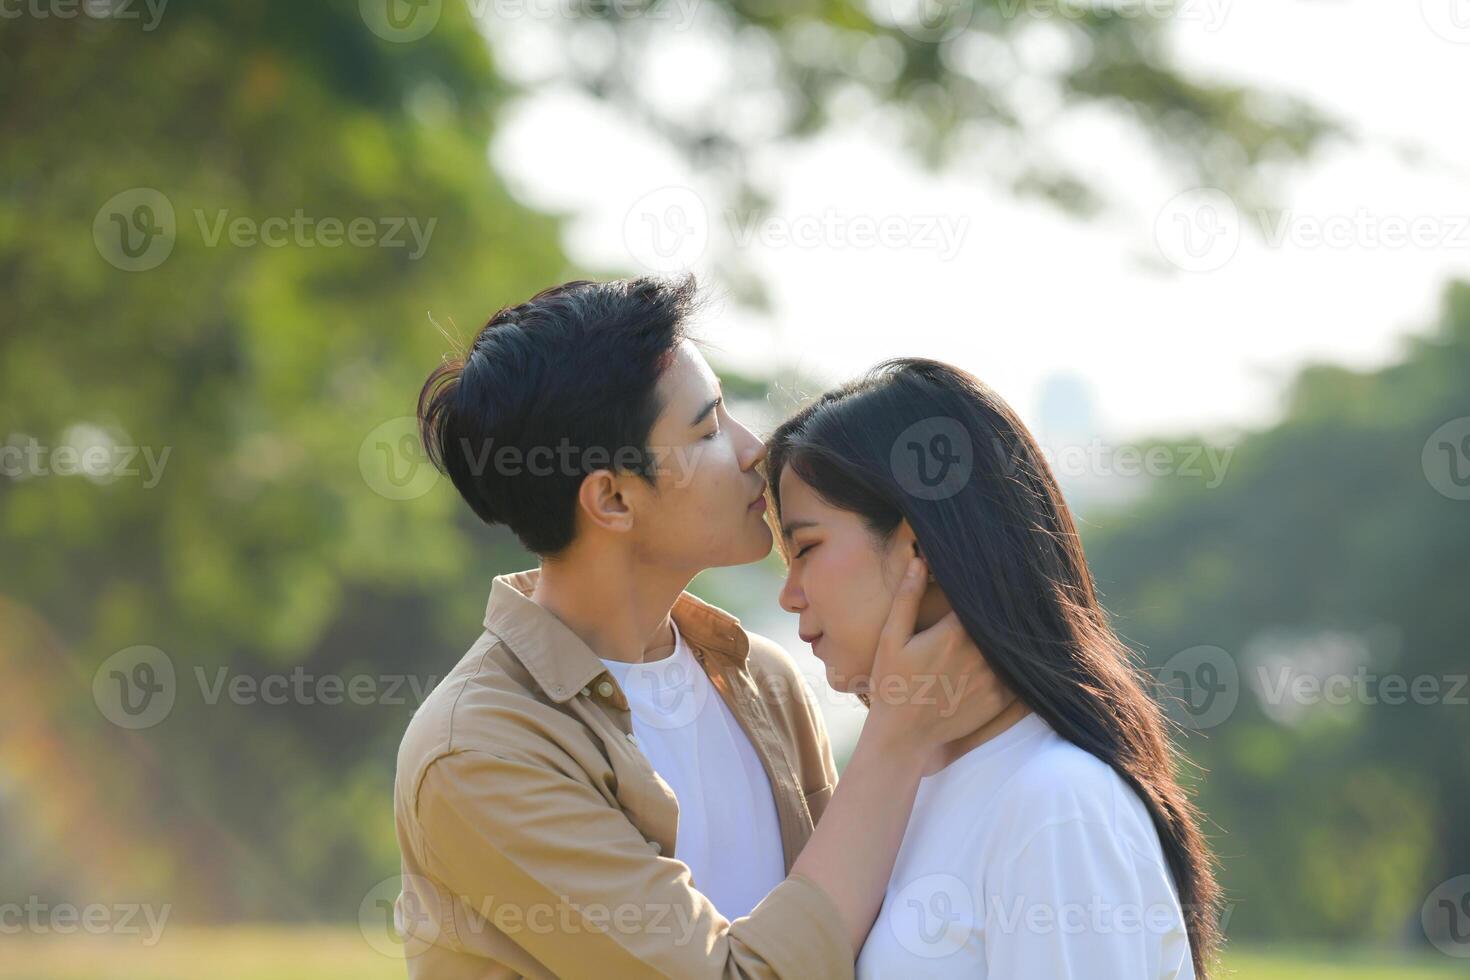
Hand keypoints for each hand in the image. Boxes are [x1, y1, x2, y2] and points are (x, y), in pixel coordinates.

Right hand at [863, 556, 1014, 750]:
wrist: (904, 736)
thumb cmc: (893, 683)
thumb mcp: (891, 638)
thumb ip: (906, 598)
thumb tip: (921, 561)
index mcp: (953, 634)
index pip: (979, 597)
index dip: (986, 582)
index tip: (993, 568)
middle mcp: (979, 656)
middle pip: (1002, 619)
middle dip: (1006, 603)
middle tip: (1015, 583)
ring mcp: (993, 680)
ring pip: (1014, 645)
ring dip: (1017, 630)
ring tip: (1027, 610)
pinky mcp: (1000, 700)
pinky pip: (1021, 674)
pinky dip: (1023, 660)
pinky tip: (1027, 649)